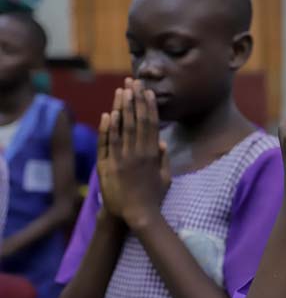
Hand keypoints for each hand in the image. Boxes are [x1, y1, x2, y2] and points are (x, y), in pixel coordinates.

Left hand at [97, 79, 170, 230]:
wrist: (135, 215)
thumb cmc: (153, 197)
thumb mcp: (166, 178)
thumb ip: (164, 159)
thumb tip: (163, 141)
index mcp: (152, 154)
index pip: (151, 124)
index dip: (148, 106)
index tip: (147, 92)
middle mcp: (137, 152)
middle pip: (135, 121)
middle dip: (134, 100)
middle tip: (132, 83)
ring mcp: (121, 158)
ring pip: (121, 128)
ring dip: (121, 108)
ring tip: (121, 91)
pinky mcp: (108, 165)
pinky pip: (107, 143)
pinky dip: (107, 128)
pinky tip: (108, 114)